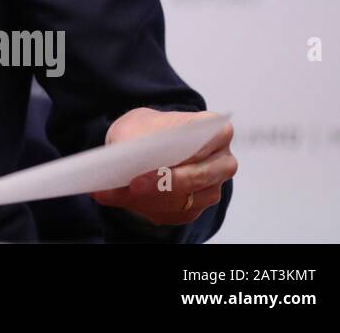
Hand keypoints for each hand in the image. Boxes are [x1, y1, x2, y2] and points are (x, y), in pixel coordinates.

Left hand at [90, 107, 236, 226]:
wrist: (145, 142)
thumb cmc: (147, 130)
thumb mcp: (134, 125)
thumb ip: (134, 140)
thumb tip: (126, 159)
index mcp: (213, 130)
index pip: (203, 147)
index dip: (179, 158)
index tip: (154, 169)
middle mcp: (221, 161)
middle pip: (196, 178)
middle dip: (162, 185)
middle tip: (132, 186)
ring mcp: (212, 187)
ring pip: (185, 201)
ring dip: (150, 199)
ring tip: (118, 193)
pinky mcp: (197, 207)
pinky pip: (175, 214)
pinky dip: (147, 208)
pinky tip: (126, 199)